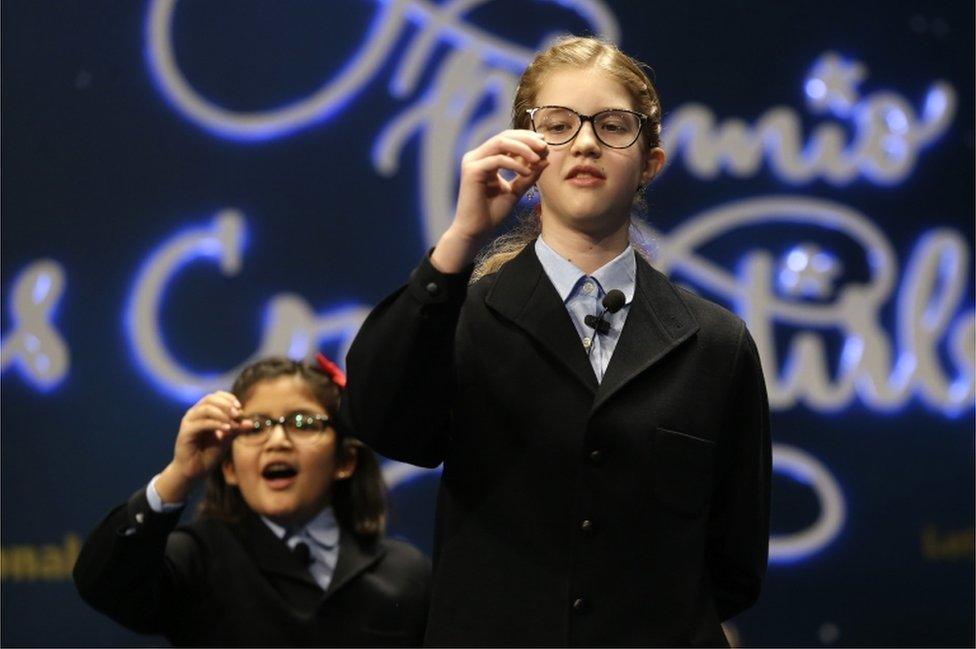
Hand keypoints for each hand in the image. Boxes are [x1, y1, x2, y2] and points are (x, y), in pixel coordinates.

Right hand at [156, 391, 248, 502]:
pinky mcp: (185, 433)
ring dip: (223, 414)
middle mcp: (194, 414)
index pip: (216, 396)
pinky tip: (227, 429)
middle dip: (226, 405)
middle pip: (210, 399)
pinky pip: (202, 423)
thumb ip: (237, 430)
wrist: (195, 472)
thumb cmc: (209, 454)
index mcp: (203, 412)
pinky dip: (216, 424)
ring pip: (206, 409)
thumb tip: (251, 422)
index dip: (228, 398)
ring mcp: (188, 422)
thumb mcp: (227, 440)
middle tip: (238, 414)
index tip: (240, 408)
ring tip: (234, 424)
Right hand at [432, 130, 548, 271]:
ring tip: (538, 158)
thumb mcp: (515, 191)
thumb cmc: (492, 213)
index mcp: (485, 159)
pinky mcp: (472, 170)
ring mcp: (472, 162)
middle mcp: (477, 157)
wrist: (476, 232)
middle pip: (504, 136)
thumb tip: (545, 160)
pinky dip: (515, 164)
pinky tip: (527, 172)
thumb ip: (528, 176)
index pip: (506, 139)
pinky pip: (498, 160)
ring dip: (523, 148)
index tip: (544, 145)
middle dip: (526, 139)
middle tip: (544, 146)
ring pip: (500, 143)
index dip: (526, 139)